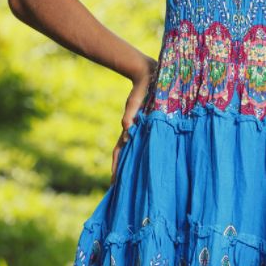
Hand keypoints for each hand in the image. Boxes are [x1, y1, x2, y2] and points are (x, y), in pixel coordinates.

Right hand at [110, 54, 157, 183]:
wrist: (148, 75)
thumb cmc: (141, 88)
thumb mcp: (135, 100)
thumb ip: (131, 113)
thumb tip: (126, 129)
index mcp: (129, 128)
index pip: (120, 152)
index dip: (117, 167)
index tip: (114, 184)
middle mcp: (135, 131)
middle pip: (127, 156)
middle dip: (124, 172)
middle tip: (123, 190)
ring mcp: (142, 128)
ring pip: (136, 151)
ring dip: (135, 166)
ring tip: (137, 182)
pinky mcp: (151, 123)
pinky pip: (147, 143)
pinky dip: (146, 154)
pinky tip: (151, 162)